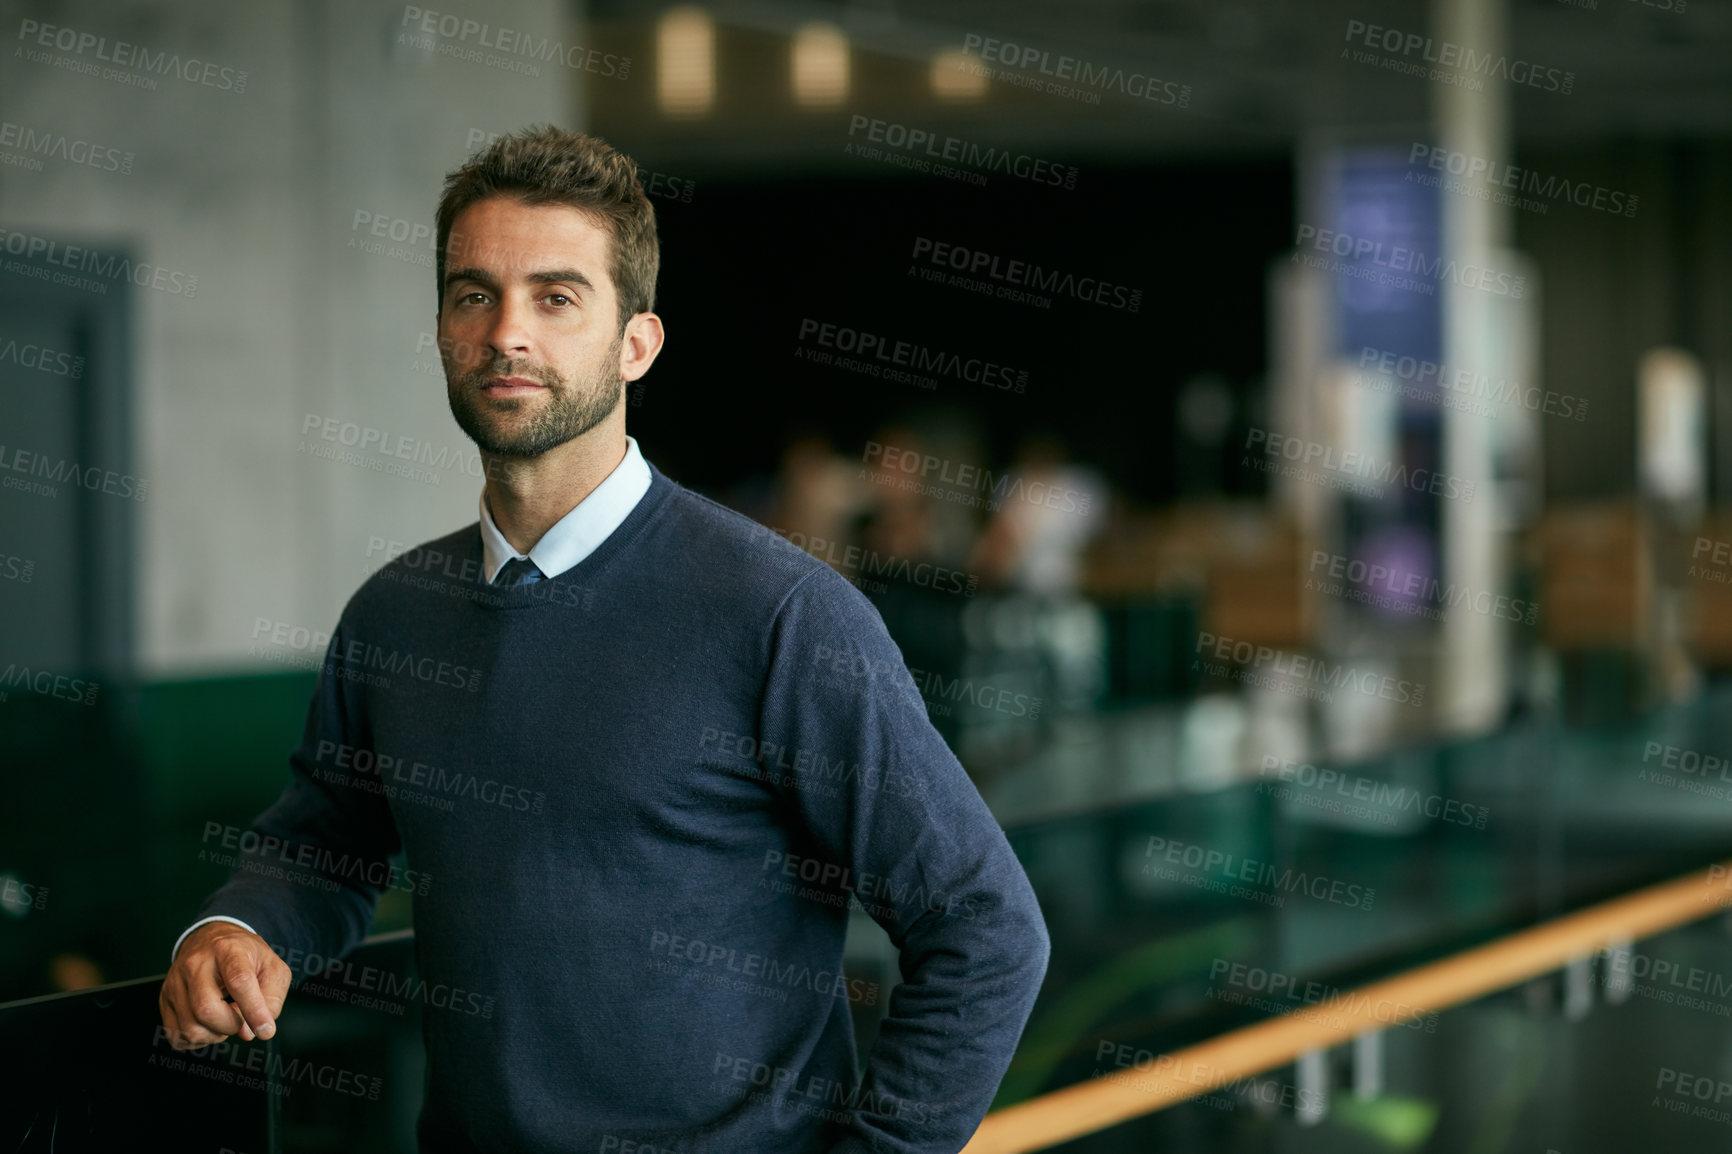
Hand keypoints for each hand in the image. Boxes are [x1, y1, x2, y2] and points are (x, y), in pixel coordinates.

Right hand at [158, 921, 290, 1049]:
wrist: (212, 940)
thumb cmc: (246, 957)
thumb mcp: (272, 968)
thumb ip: (271, 999)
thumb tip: (251, 1031)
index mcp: (228, 950)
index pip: (239, 981)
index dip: (254, 1010)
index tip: (265, 1030)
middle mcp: (196, 964)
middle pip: (206, 1009)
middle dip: (231, 1025)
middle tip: (242, 1018)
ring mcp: (175, 982)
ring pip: (190, 1028)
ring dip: (215, 1034)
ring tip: (226, 1018)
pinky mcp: (164, 999)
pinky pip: (177, 1036)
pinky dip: (198, 1039)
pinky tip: (209, 1023)